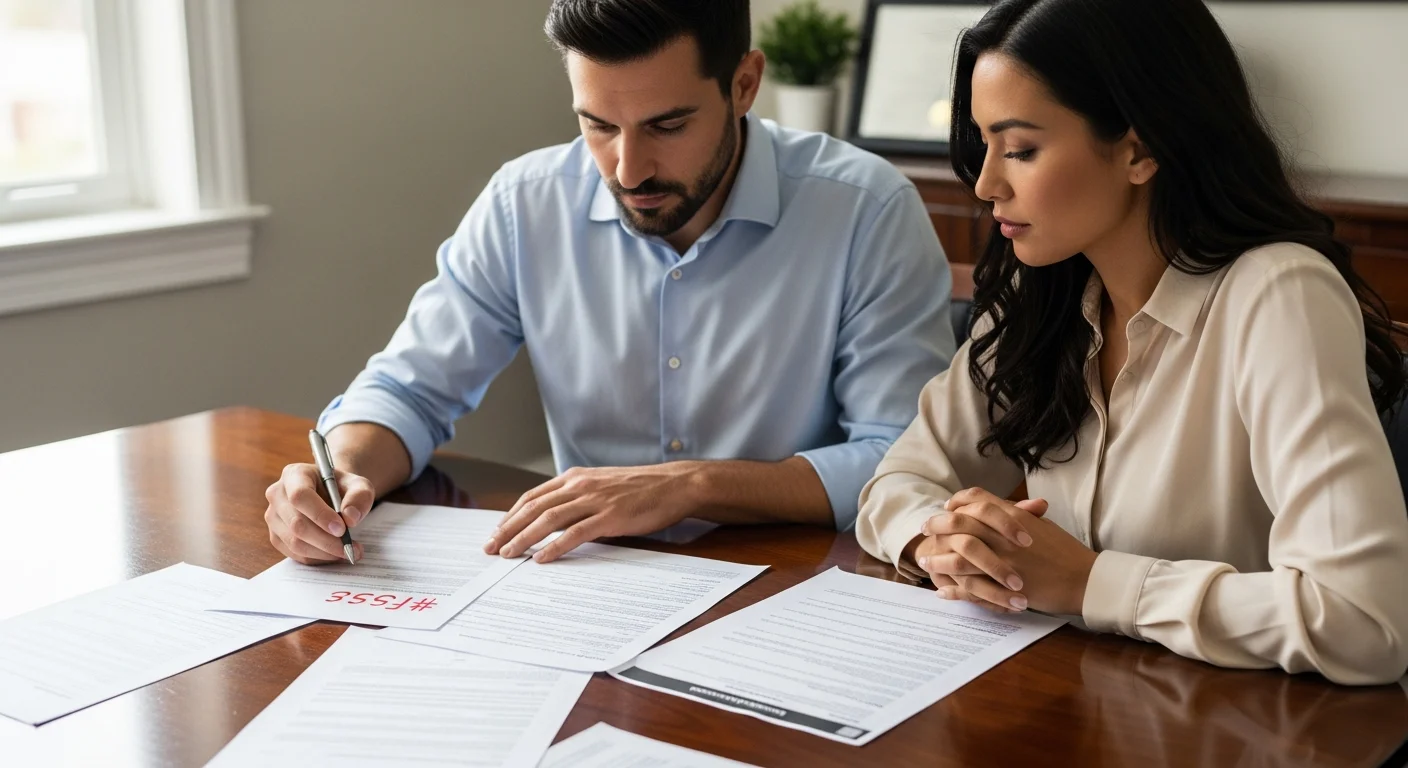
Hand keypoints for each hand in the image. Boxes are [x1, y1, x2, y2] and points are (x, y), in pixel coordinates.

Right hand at [264, 463, 373, 564]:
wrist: (331, 495)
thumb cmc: (343, 488)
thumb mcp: (359, 485)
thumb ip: (359, 497)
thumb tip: (350, 518)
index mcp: (294, 474)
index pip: (300, 496)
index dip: (320, 515)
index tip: (342, 529)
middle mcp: (277, 495)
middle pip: (296, 523)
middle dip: (326, 540)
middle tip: (351, 547)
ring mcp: (273, 517)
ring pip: (295, 542)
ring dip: (324, 552)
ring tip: (348, 551)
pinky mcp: (276, 536)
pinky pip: (295, 554)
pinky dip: (318, 558)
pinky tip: (334, 554)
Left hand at [483, 464, 698, 562]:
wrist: (674, 484)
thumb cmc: (640, 488)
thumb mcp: (602, 485)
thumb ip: (578, 498)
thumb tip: (554, 520)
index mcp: (576, 477)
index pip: (533, 496)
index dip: (511, 515)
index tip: (497, 532)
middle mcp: (580, 485)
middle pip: (533, 507)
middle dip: (508, 529)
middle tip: (491, 548)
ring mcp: (595, 500)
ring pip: (548, 519)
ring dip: (524, 538)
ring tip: (508, 554)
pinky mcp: (610, 517)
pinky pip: (575, 533)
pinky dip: (555, 547)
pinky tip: (542, 558)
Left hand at [923, 488, 1098, 614]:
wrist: (1083, 579)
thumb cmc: (1066, 552)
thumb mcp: (1042, 525)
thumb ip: (1018, 514)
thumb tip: (1001, 506)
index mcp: (1012, 516)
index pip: (976, 500)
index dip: (957, 502)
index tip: (945, 508)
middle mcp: (1002, 535)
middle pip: (958, 523)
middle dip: (936, 525)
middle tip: (924, 529)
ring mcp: (1000, 561)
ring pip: (956, 557)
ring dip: (937, 561)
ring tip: (925, 564)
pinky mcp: (1002, 587)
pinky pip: (968, 588)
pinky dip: (953, 591)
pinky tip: (942, 592)